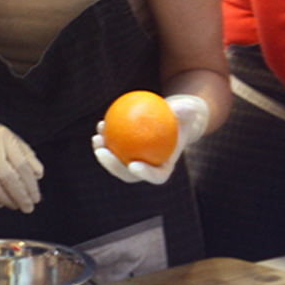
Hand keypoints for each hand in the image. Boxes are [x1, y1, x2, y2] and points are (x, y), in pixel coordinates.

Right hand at [0, 104, 43, 212]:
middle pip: (7, 176)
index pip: (21, 165)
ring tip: (15, 205)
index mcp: (4, 139)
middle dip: (20, 196)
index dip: (30, 185)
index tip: (35, 197)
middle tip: (28, 207)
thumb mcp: (14, 140)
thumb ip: (28, 157)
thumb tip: (38, 175)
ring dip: (6, 199)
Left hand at [93, 94, 209, 184]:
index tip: (133, 165)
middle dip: (113, 166)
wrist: (172, 118)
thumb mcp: (188, 111)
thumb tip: (180, 108)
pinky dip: (105, 138)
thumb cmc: (182, 116)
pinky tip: (100, 125)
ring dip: (103, 154)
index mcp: (165, 166)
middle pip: (129, 174)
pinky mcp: (124, 152)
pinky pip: (113, 148)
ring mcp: (135, 161)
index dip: (145, 174)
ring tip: (96, 139)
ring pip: (116, 163)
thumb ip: (187, 111)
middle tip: (103, 152)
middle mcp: (148, 168)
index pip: (156, 176)